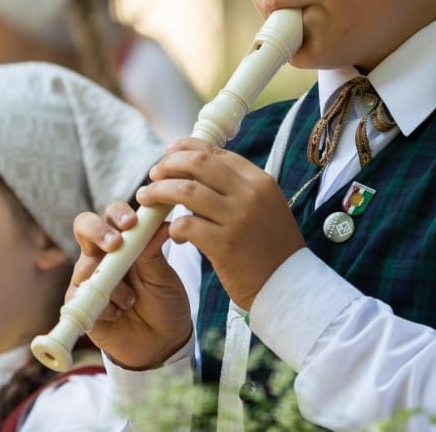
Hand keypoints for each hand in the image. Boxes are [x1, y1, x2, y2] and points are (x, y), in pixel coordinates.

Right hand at [69, 203, 192, 370]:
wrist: (160, 343)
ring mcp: (88, 277)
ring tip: (132, 300)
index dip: (117, 214)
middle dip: (97, 231)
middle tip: (115, 244)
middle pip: (85, 226)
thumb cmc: (163, 303)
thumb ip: (155, 251)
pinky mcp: (79, 303)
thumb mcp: (162, 276)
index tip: (131, 224)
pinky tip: (119, 314)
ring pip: (87, 266)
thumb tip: (161, 224)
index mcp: (123, 242)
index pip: (112, 215)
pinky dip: (105, 307)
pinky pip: (83, 297)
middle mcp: (101, 254)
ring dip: (113, 285)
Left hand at [138, 138, 303, 310]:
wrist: (289, 286)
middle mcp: (250, 194)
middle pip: (198, 163)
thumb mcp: (263, 206)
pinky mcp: (224, 244)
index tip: (168, 153)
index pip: (215, 152)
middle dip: (168, 164)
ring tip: (146, 197)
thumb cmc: (270, 247)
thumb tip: (194, 170)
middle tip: (153, 173)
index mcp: (259, 181)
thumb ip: (235, 187)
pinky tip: (174, 234)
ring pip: (185, 191)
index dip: (186, 148)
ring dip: (159, 191)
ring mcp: (238, 218)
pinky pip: (185, 224)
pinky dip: (172, 227)